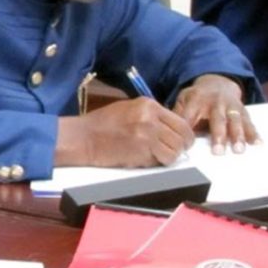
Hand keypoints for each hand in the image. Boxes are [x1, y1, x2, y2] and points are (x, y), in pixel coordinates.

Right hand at [56, 97, 193, 166]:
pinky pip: (162, 160)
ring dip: (169, 157)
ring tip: (158, 157)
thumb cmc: (101, 124)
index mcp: (148, 105)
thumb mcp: (128, 109)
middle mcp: (151, 117)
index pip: (180, 121)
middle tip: (173, 153)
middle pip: (182, 136)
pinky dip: (159, 163)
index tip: (181, 142)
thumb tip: (170, 129)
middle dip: (181, 147)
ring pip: (175, 150)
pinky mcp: (142, 150)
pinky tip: (147, 159)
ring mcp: (147, 134)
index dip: (184, 135)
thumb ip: (150, 116)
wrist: (83, 137)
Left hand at [173, 74, 259, 154]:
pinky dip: (252, 133)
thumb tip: (166, 131)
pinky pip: (248, 121)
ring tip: (238, 149)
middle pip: (217, 119)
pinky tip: (255, 142)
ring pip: (235, 120)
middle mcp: (215, 102)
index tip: (186, 145)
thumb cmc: (196, 97)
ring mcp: (230, 106)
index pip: (191, 117)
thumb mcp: (183, 99)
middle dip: (218, 135)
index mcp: (196, 100)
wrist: (217, 83)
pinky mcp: (241, 110)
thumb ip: (177, 113)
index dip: (188, 130)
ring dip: (237, 135)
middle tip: (218, 151)